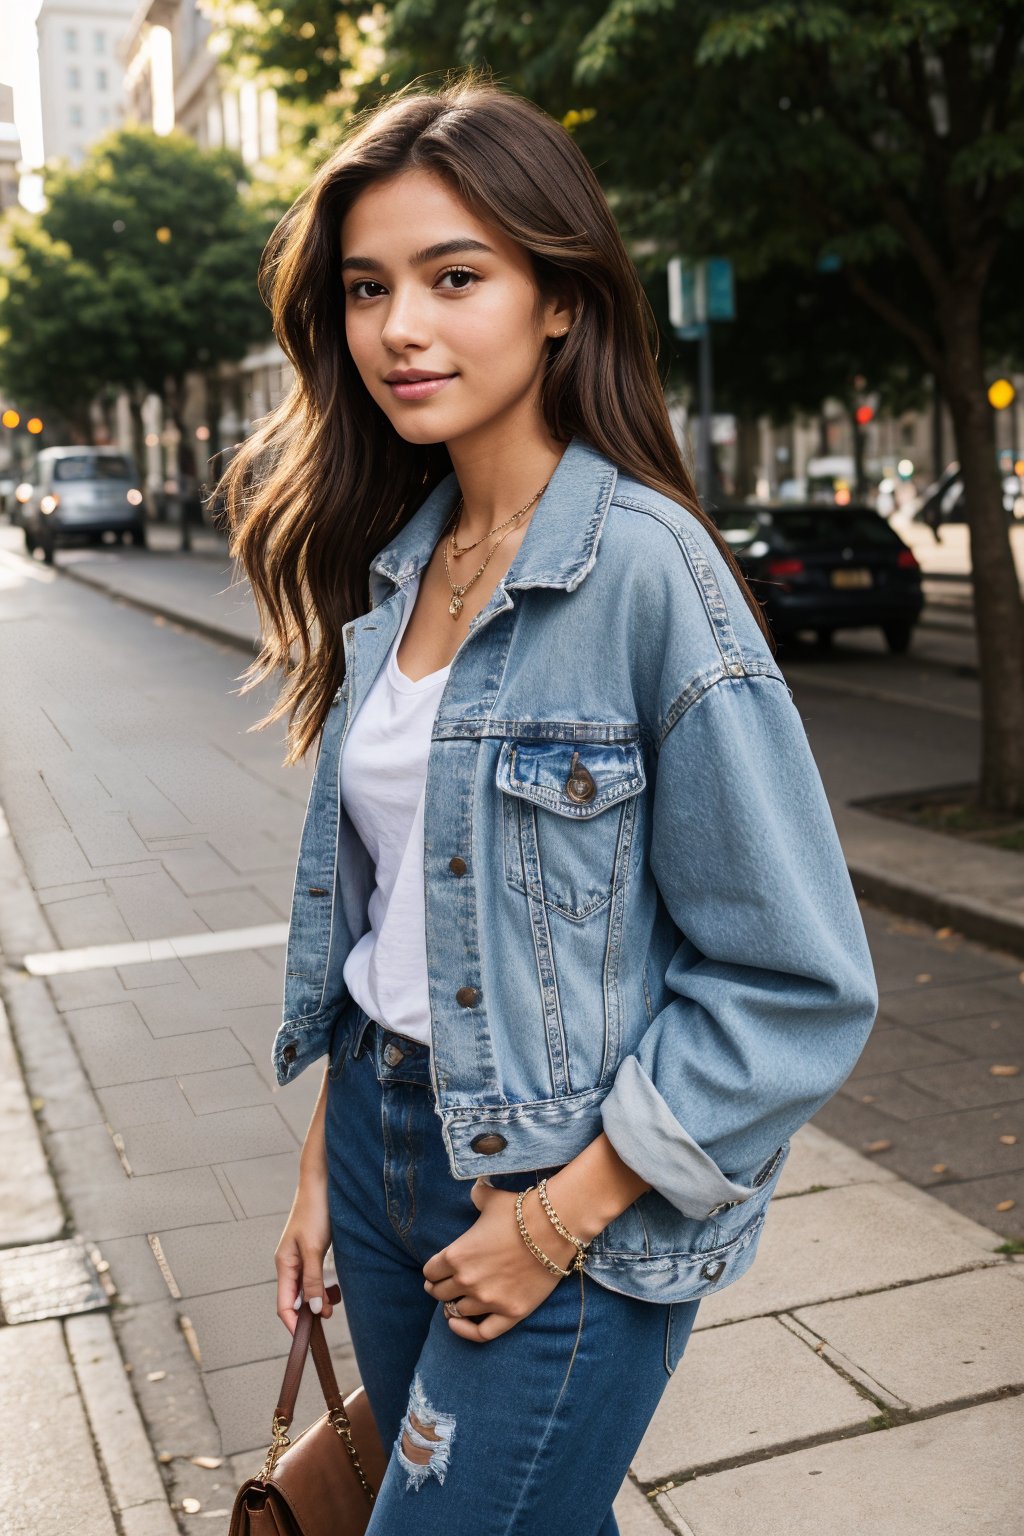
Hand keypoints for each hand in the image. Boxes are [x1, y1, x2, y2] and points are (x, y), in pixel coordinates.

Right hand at [275, 1169, 336, 1335]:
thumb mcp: (314, 1248)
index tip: (307, 1338)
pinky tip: (336, 1287)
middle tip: (330, 1317)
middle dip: (309, 1312)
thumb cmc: (315, 1212)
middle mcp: (289, 1263)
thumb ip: (313, 1280)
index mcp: (284, 1264)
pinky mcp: (312, 1249)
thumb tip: (314, 1310)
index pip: (283, 1304)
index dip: (293, 1323)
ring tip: (335, 1303)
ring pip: (307, 1288)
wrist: (322, 1182)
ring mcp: (300, 1256)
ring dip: (319, 1299)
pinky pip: (315, 1276)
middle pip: (295, 1298)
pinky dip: (324, 1285)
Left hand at [421, 1180, 577, 1342]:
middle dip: (440, 1288)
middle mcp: (467, 1281)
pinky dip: (465, 1332)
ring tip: (456, 1301)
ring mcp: (489, 1300)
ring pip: (458, 1311)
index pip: (430, 1271)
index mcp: (456, 1254)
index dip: (432, 1270)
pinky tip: (457, 1325)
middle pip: (440, 1293)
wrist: (554, 1228)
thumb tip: (475, 1190)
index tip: (436, 1270)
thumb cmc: (521, 1210)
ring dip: (455, 1305)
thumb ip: (476, 1196)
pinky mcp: (510, 1313)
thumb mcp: (490, 1199)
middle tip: (444, 1285)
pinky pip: (480, 1333)